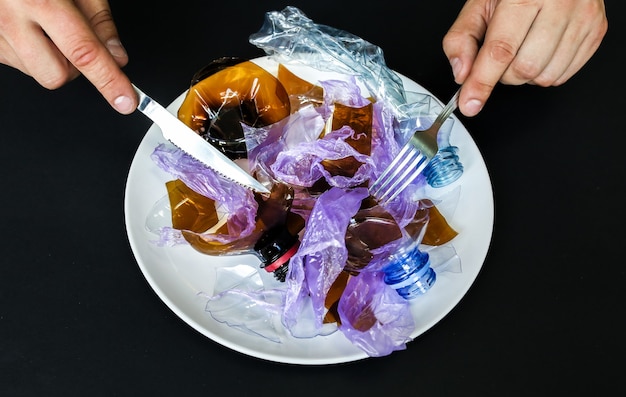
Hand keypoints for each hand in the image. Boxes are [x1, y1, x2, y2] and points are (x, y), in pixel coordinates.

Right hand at [0, 0, 135, 113]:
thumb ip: (98, 18)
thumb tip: (116, 56)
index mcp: (40, 1)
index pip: (84, 53)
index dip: (109, 81)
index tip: (126, 101)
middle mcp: (10, 19)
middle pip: (57, 75)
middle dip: (74, 67)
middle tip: (75, 37)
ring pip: (36, 73)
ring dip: (50, 58)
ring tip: (45, 23)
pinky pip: (17, 62)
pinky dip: (30, 52)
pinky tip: (27, 26)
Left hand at [443, 0, 607, 116]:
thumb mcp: (481, 5)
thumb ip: (462, 38)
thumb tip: (462, 73)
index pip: (500, 51)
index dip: (482, 82)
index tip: (470, 102)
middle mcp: (560, 5)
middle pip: (523, 69)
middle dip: (503, 74)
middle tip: (501, 54)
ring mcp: (583, 18)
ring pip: (544, 77)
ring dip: (524, 76)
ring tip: (522, 49)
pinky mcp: (596, 31)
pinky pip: (563, 76)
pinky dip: (544, 73)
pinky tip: (540, 52)